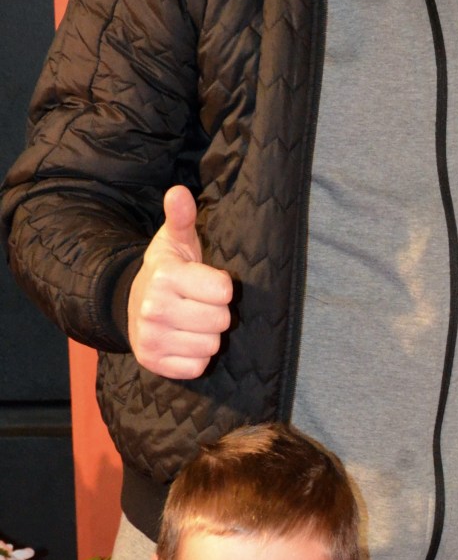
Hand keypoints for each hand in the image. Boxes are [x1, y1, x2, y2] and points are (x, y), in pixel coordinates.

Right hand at [127, 186, 233, 377]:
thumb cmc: (166, 271)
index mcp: (165, 276)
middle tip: (198, 304)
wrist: (131, 303)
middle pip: (221, 321)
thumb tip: (179, 192)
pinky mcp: (152, 362)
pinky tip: (183, 340)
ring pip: (211, 346)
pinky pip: (196, 367)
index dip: (221, 287)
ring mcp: (151, 338)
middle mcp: (153, 309)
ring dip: (206, 336)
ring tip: (191, 322)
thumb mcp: (175, 242)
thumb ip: (181, 217)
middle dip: (216, 312)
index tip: (206, 282)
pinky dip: (195, 357)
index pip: (224, 291)